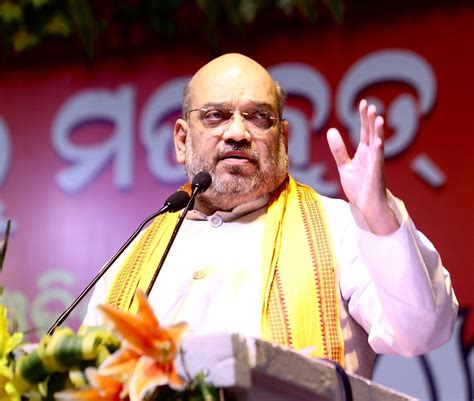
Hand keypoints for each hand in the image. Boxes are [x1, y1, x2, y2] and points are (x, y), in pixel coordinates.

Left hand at [327, 99, 398, 234]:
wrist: (365, 206)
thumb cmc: (358, 187)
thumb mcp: (344, 166)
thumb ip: (339, 150)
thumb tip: (331, 131)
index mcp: (365, 152)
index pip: (365, 130)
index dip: (364, 117)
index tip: (363, 103)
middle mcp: (372, 155)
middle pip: (371, 133)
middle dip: (370, 120)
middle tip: (369, 106)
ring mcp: (375, 164)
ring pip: (378, 144)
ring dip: (378, 131)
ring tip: (378, 118)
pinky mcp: (376, 174)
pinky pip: (378, 161)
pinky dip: (378, 151)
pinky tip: (378, 142)